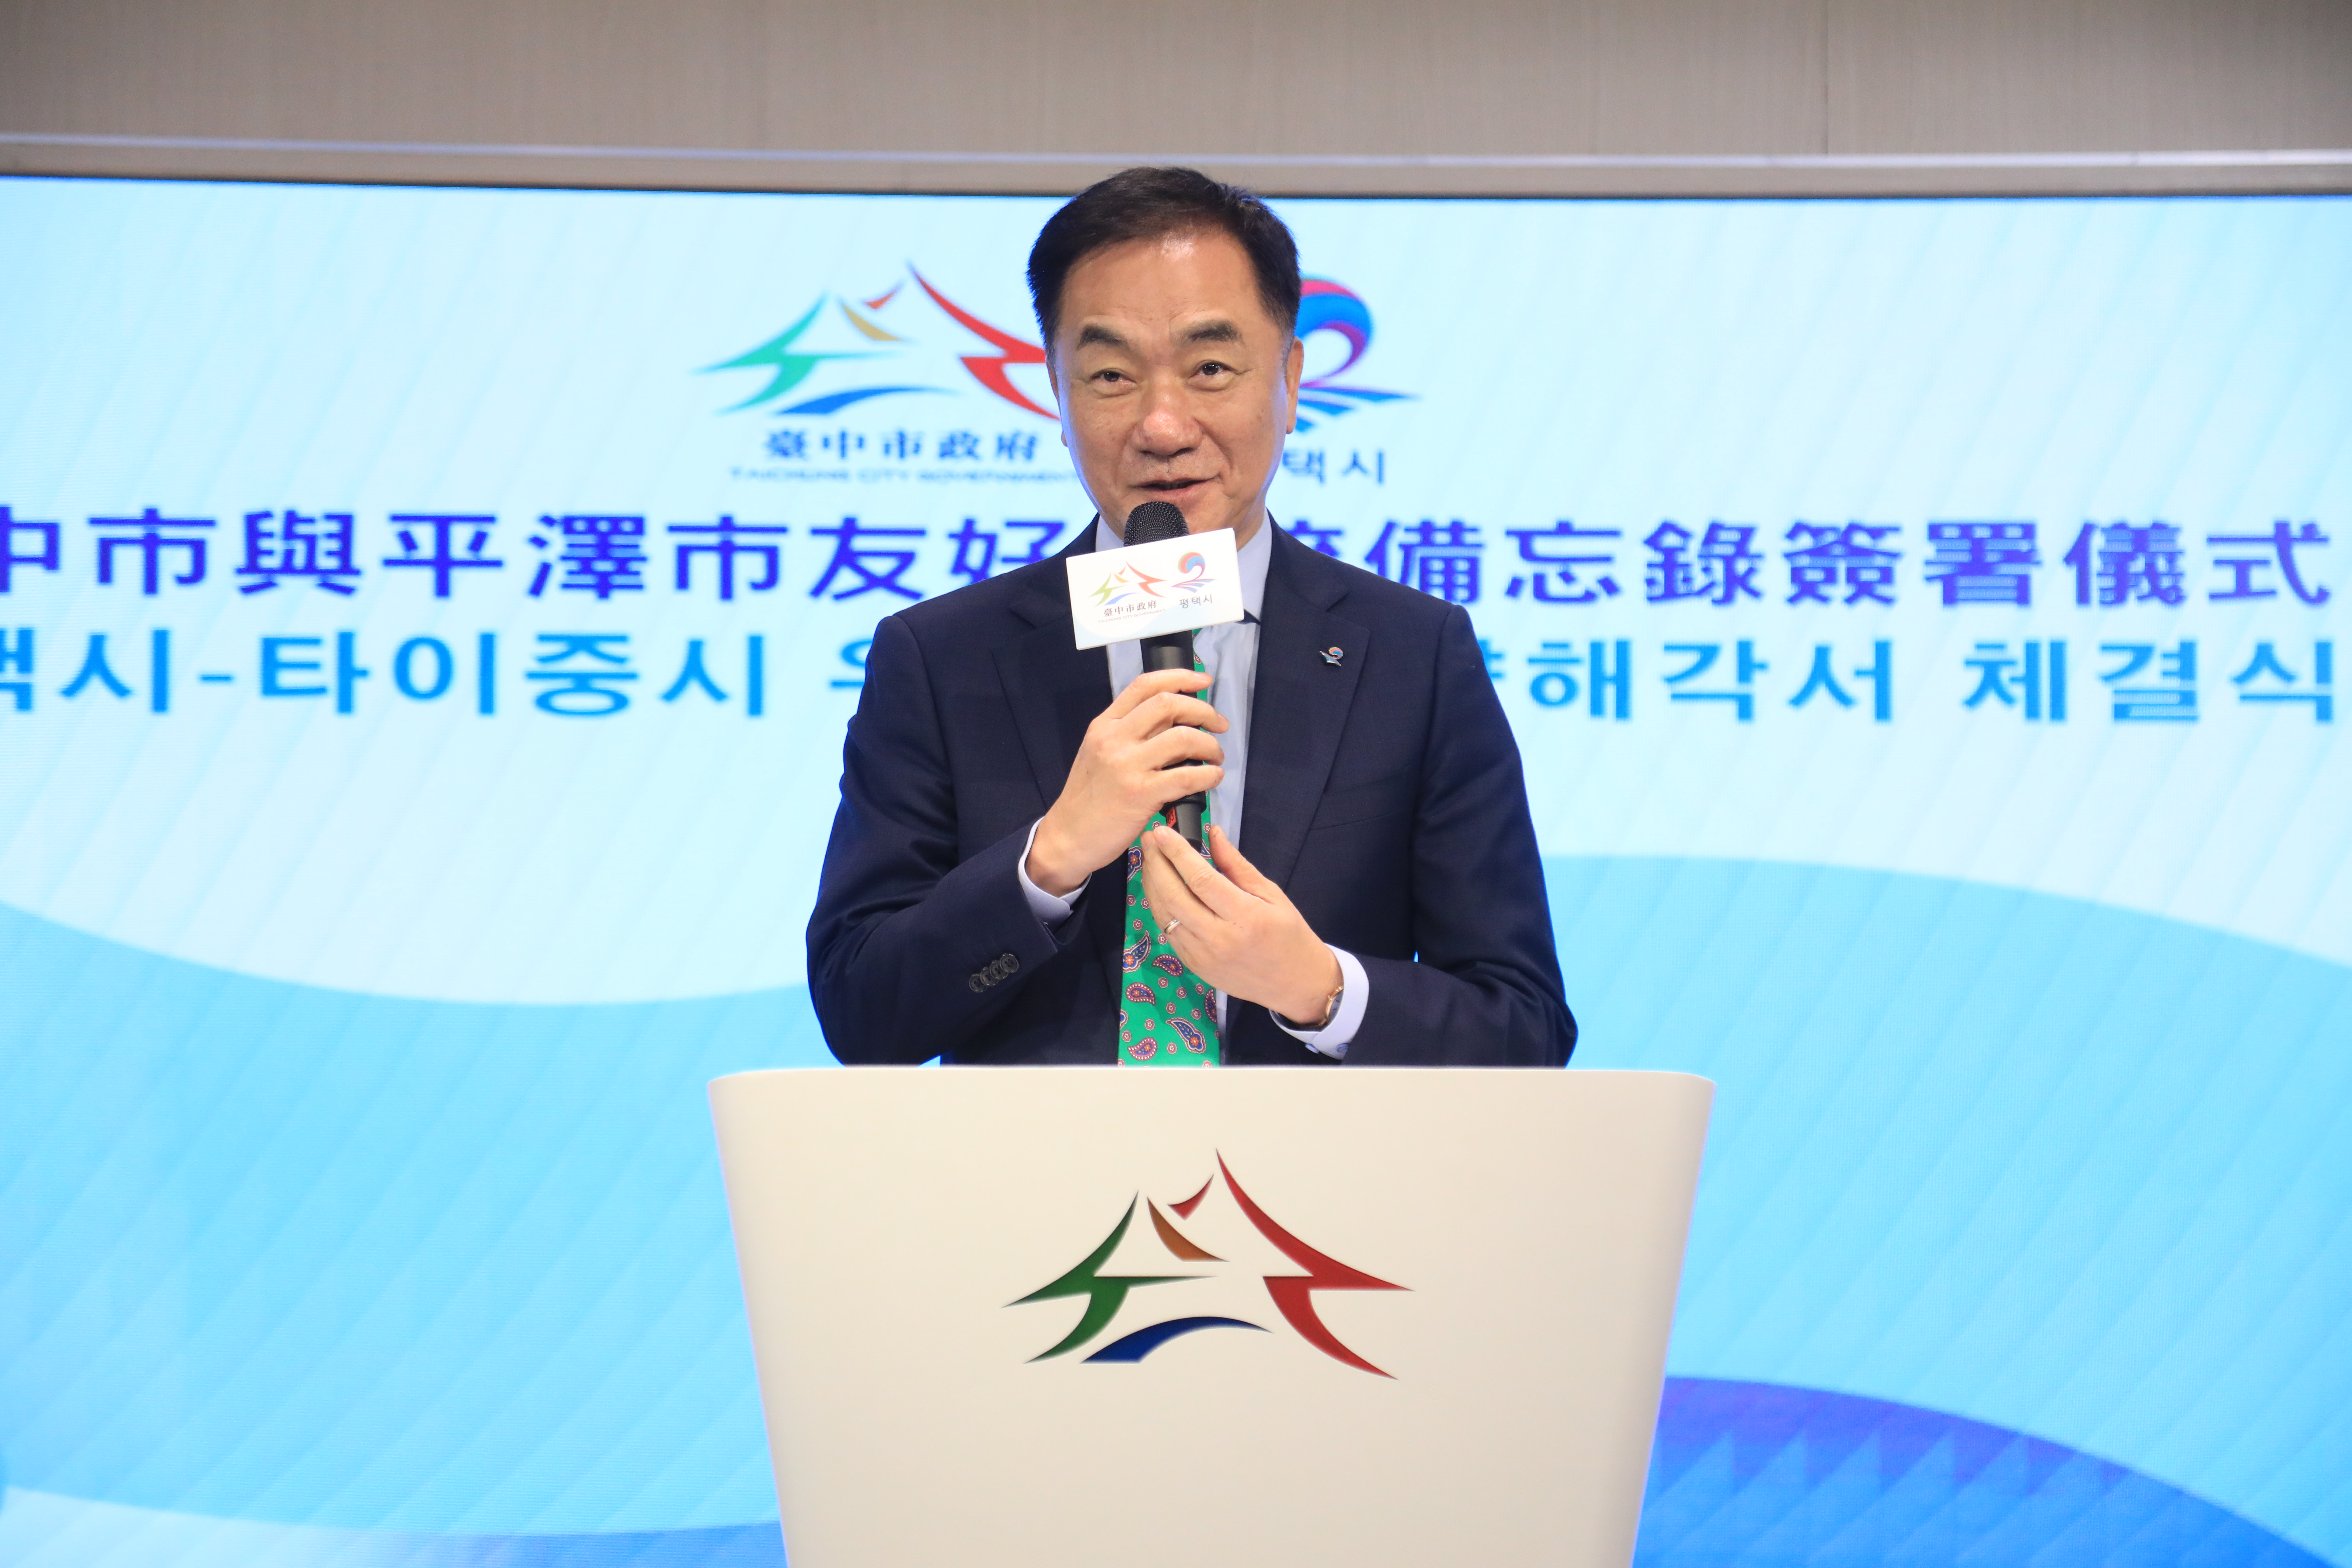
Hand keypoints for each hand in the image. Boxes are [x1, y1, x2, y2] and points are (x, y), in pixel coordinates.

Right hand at [1026, 668, 1227, 895]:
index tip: (1202, 681)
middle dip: (1203, 710)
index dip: (1179, 677)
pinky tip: (1213, 778)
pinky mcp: (1140, 794)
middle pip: (1168, 704)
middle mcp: (1114, 739)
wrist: (1068, 837)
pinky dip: (1209, 775)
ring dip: (1210, 745)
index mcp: (1104, 725)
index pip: (1145, 685)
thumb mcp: (1098, 753)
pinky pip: (1187, 776)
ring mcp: (1126, 765)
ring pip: (1182, 738)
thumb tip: (1173, 720)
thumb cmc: (1088, 798)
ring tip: (1215, 757)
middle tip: (1218, 724)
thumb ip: (1129, 733)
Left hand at [1138, 823, 1341, 1022]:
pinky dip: (1160, 908)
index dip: (1177, 852)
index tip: (1162, 831)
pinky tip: (1159, 889)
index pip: (1200, 879)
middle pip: (1174, 896)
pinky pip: (1169, 933)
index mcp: (1244, 916)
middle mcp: (1219, 938)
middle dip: (1156, 864)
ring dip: (1152, 884)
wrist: (1294, 983)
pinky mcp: (1194, 966)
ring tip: (1149, 860)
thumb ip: (1237, 865)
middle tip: (1148, 840)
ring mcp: (1202, 956)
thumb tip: (1213, 833)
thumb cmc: (1288, 935)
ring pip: (1165, 915)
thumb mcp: (1271, 894)